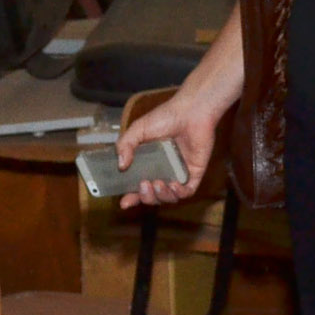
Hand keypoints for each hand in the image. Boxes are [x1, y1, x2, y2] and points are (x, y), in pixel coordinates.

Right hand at [116, 93, 224, 208]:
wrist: (190, 111)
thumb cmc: (165, 117)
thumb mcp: (138, 129)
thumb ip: (126, 145)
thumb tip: (120, 165)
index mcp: (147, 164)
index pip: (137, 186)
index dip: (131, 197)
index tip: (124, 203)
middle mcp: (162, 172)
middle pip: (152, 196)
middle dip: (146, 197)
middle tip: (143, 185)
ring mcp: (178, 174)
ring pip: (168, 198)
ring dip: (161, 196)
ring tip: (158, 184)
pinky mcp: (194, 174)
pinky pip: (187, 192)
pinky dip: (179, 193)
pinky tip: (173, 185)